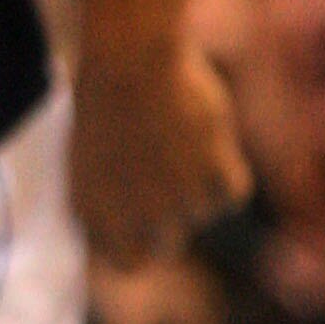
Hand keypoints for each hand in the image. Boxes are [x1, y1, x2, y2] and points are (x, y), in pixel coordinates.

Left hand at [69, 36, 248, 261]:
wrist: (128, 61)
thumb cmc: (103, 94)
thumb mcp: (92, 153)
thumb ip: (114, 194)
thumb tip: (138, 218)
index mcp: (94, 215)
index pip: (125, 262)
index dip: (136, 239)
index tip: (142, 219)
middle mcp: (137, 218)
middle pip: (167, 248)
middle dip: (171, 219)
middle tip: (169, 176)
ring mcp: (180, 203)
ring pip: (203, 211)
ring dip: (198, 180)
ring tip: (177, 134)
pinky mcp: (216, 179)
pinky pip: (233, 192)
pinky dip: (227, 168)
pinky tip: (207, 137)